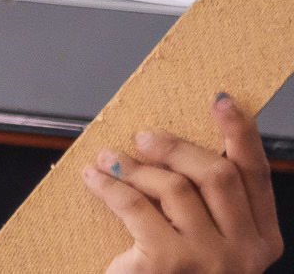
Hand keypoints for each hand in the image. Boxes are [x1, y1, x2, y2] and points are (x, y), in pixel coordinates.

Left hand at [85, 93, 282, 273]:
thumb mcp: (207, 244)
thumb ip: (207, 205)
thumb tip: (174, 146)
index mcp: (263, 242)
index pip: (256, 175)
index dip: (240, 133)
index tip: (220, 100)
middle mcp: (246, 253)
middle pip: (216, 174)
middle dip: (175, 147)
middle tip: (142, 136)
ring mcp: (212, 261)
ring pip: (173, 187)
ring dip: (134, 167)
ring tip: (109, 160)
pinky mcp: (170, 265)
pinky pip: (135, 205)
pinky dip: (109, 185)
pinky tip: (94, 179)